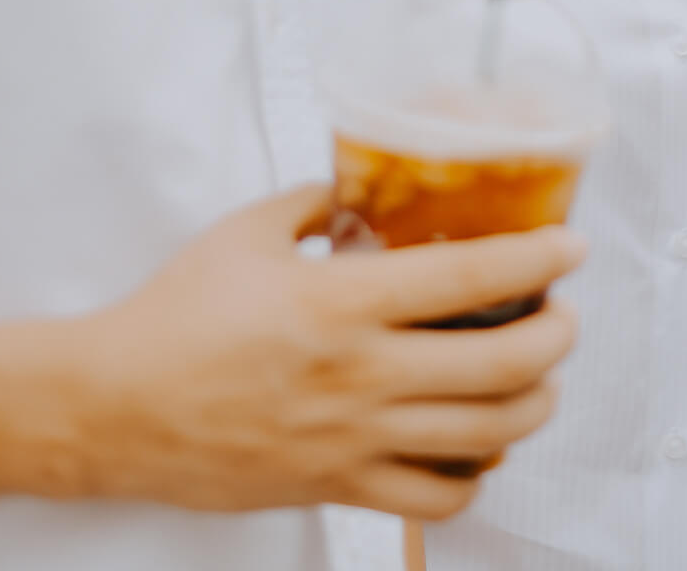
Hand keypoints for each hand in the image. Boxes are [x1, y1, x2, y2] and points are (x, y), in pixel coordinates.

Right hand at [68, 186, 583, 522]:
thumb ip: (318, 203)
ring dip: (533, 405)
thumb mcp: (249, 231)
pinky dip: (475, 474)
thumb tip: (364, 191)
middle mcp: (360, 376)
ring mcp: (353, 440)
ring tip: (540, 378)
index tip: (571, 249)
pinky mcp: (338, 487)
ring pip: (483, 435)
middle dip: (555, 338)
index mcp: (342, 302)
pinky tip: (479, 445)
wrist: (115, 407)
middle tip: (564, 315)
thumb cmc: (176, 316)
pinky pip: (434, 495)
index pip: (469, 277)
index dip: (535, 261)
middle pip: (500, 364)